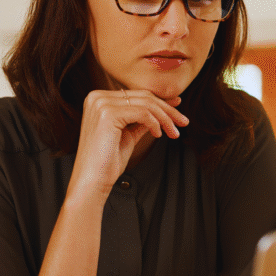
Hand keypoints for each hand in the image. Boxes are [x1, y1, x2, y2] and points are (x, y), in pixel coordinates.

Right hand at [68, 89, 187, 199]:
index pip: (137, 95)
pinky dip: (155, 123)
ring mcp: (101, 104)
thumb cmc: (107, 162)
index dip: (160, 102)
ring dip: (165, 118)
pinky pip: (143, 112)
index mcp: (98, 99)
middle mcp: (97, 97)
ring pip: (146, 103)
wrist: (92, 181)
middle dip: (167, 110)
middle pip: (143, 96)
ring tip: (174, 132)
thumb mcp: (127, 135)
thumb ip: (141, 120)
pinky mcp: (108, 113)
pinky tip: (159, 134)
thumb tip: (162, 110)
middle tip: (184, 122)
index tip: (177, 110)